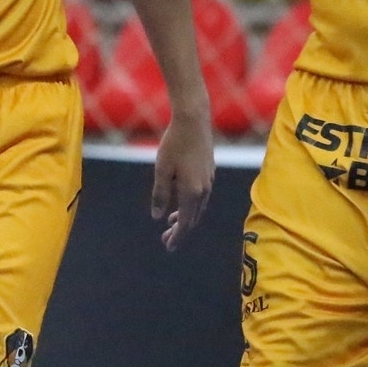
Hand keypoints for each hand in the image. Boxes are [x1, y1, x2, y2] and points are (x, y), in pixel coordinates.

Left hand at [152, 112, 213, 251]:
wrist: (194, 120)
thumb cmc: (174, 144)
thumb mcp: (161, 170)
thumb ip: (160, 195)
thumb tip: (158, 217)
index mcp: (192, 192)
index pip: (185, 223)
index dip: (176, 237)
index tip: (168, 246)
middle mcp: (204, 189)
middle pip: (193, 218)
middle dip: (180, 230)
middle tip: (166, 239)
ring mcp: (209, 180)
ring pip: (199, 207)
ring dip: (186, 217)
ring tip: (171, 221)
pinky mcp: (210, 171)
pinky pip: (201, 196)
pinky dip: (191, 204)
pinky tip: (181, 200)